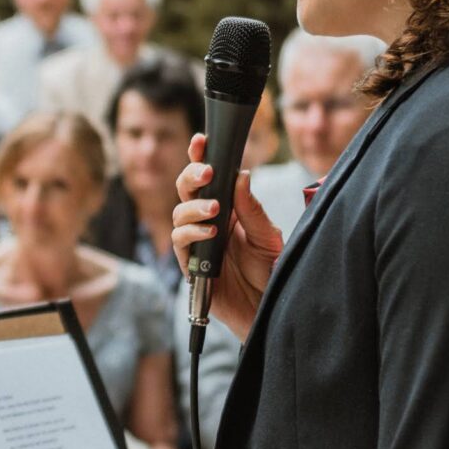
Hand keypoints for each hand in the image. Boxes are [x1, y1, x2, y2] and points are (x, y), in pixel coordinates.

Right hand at [170, 136, 281, 343]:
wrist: (269, 308)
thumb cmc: (269, 271)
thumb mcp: (268, 236)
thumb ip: (252, 209)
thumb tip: (240, 176)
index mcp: (227, 207)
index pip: (208, 177)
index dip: (200, 157)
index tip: (201, 140)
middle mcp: (208, 221)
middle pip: (186, 189)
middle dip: (192, 175)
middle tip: (207, 171)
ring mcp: (197, 242)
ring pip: (179, 215)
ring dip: (194, 207)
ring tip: (214, 209)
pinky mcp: (191, 265)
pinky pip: (181, 244)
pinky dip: (192, 234)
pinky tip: (210, 232)